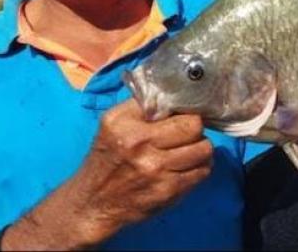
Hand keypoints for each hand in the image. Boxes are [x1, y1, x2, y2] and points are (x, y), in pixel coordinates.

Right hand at [2, 99, 212, 249]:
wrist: (93, 203)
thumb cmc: (108, 158)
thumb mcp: (113, 123)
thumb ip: (143, 105)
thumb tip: (175, 94)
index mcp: (125, 123)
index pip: (175, 108)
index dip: (183, 111)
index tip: (182, 116)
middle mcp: (140, 144)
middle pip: (194, 127)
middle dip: (194, 130)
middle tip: (186, 135)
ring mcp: (156, 170)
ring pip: (204, 150)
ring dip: (200, 149)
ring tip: (188, 151)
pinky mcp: (168, 191)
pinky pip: (202, 172)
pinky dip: (199, 168)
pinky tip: (185, 167)